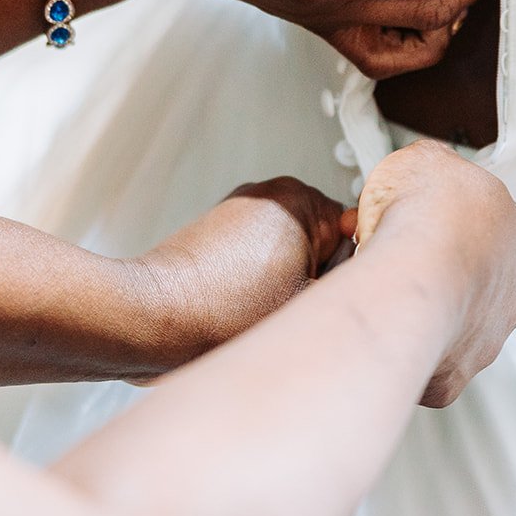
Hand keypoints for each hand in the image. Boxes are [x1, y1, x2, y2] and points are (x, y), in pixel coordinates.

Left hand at [130, 178, 347, 365]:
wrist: (151, 321)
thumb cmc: (217, 312)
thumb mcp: (306, 304)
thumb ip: (347, 283)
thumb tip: (364, 280)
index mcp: (299, 199)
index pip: (360, 227)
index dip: (355, 267)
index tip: (343, 292)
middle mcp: (270, 194)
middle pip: (326, 239)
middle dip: (321, 274)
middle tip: (304, 306)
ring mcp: (240, 211)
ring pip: (293, 251)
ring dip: (291, 280)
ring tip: (270, 310)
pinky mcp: (218, 234)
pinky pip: (261, 256)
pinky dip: (262, 280)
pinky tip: (247, 308)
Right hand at [354, 140, 515, 405]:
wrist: (412, 274)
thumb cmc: (425, 219)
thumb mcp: (425, 159)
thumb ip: (434, 166)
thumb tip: (427, 168)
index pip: (488, 228)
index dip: (447, 222)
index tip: (422, 221)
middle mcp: (513, 288)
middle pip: (476, 279)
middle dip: (440, 270)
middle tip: (402, 259)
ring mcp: (489, 333)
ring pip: (455, 323)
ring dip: (427, 311)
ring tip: (390, 294)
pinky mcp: (459, 370)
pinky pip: (432, 366)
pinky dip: (409, 351)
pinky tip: (388, 331)